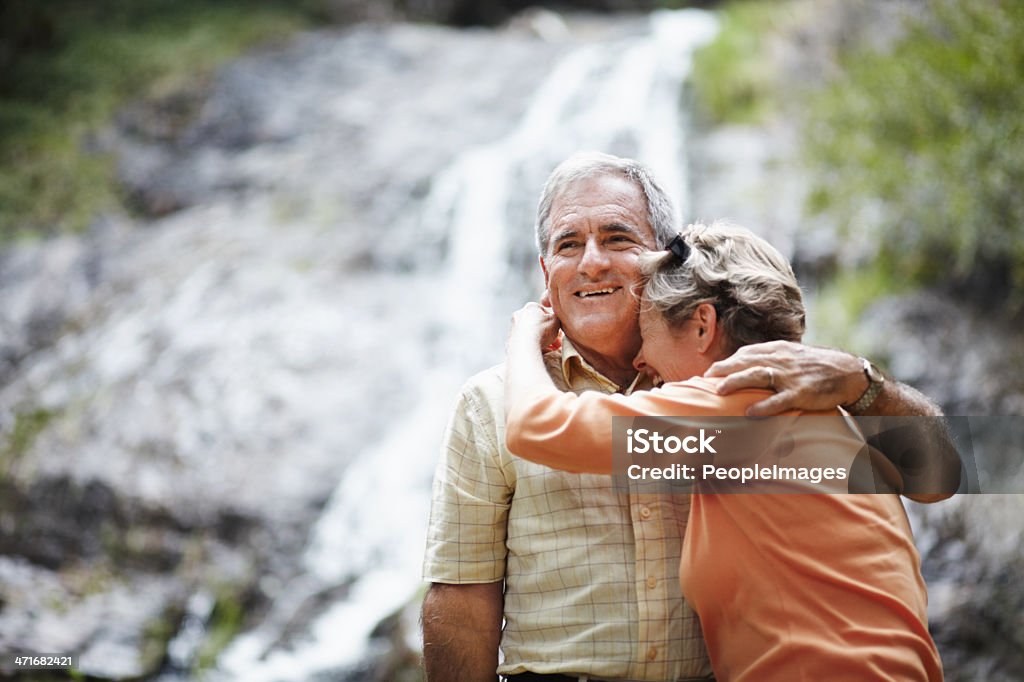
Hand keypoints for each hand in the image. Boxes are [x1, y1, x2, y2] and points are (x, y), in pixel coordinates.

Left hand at [510, 301, 560, 350]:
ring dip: (539, 340)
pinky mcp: (509, 340)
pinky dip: (530, 346)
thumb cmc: (542, 332)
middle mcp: (519, 315)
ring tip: (549, 349)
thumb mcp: (556, 321)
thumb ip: (557, 317)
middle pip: (537, 324)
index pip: (544, 313)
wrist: (524, 346)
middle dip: (546, 333)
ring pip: (530, 334)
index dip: (553, 323)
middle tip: (556, 343)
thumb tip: (556, 319)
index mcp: (531, 307)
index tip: (558, 332)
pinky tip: (538, 352)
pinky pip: (524, 342)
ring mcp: (513, 328)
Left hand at [704, 340, 866, 416]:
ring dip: (737, 382)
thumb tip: (748, 366)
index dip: (728, 361)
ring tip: (719, 390)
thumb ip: (772, 358)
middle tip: (706, 377)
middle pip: (747, 361)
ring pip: (759, 375)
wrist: (849, 373)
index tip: (711, 370)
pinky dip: (764, 406)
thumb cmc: (816, 366)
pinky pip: (780, 400)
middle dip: (725, 368)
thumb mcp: (793, 355)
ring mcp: (791, 376)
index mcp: (779, 350)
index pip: (747, 353)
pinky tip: (749, 412)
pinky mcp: (802, 393)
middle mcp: (782, 360)